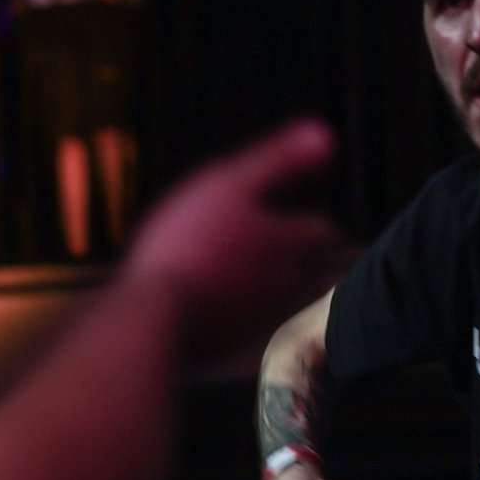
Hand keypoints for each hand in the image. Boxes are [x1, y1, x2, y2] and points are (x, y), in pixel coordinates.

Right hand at [124, 122, 343, 362]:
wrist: (154, 318)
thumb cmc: (189, 242)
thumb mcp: (231, 184)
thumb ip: (279, 160)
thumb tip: (326, 133)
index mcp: (291, 243)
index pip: (321, 227)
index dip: (312, 218)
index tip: (305, 214)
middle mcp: (288, 284)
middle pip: (317, 269)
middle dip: (312, 256)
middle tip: (307, 247)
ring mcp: (263, 318)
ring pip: (290, 299)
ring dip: (288, 286)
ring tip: (273, 276)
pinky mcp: (236, 345)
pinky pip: (255, 325)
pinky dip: (252, 311)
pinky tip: (230, 305)